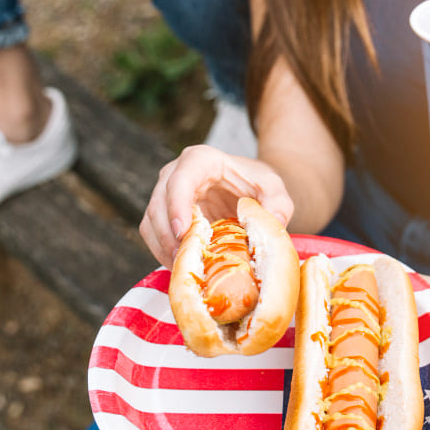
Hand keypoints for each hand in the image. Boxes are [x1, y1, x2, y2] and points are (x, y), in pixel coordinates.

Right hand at [139, 144, 293, 267]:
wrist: (248, 188)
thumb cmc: (258, 184)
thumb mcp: (274, 189)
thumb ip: (279, 204)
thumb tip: (274, 224)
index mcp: (200, 160)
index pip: (180, 180)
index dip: (177, 205)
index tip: (182, 231)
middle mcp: (175, 173)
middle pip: (159, 203)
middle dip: (167, 234)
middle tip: (184, 261)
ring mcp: (166, 194)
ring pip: (150, 221)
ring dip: (163, 248)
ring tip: (184, 269)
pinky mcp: (164, 215)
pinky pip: (153, 235)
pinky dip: (163, 253)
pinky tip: (182, 268)